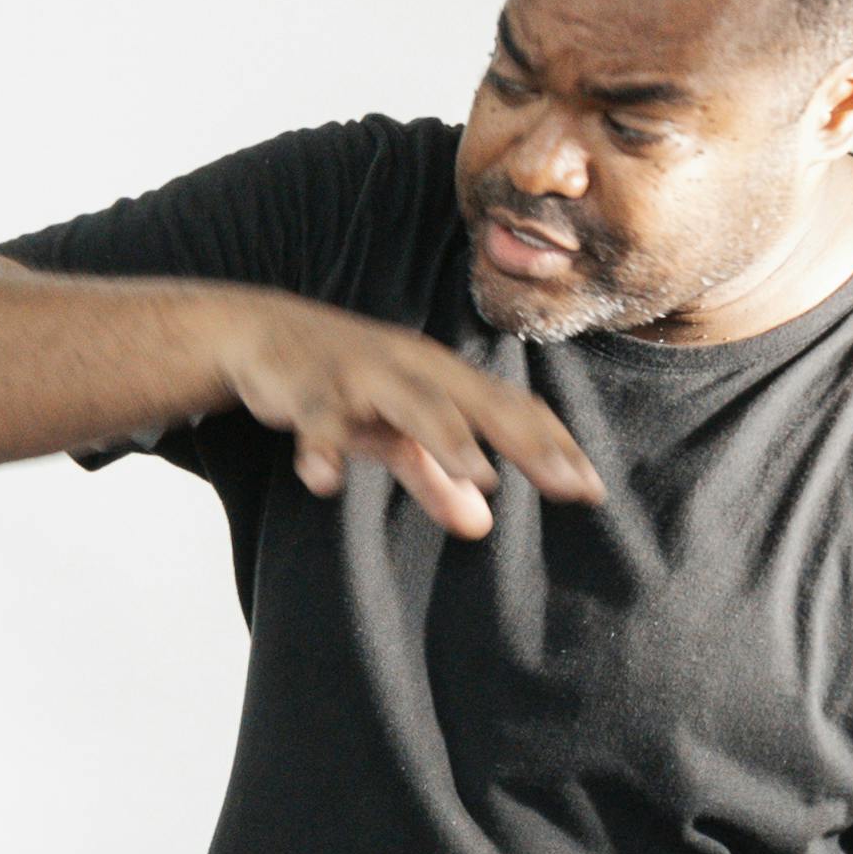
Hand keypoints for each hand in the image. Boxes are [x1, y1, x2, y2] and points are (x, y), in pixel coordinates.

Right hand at [215, 292, 599, 539]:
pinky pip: (317, 421)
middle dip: (525, 443)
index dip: (553, 446)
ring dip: (446, 436)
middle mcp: (411, 368)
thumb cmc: (342, 382)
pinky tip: (323, 481)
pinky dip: (319, 448)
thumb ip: (434, 475)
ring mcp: (360, 375)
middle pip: (479, 404)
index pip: (511, 408)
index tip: (592, 490)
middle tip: (568, 484)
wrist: (260, 331)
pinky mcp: (306, 389)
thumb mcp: (391, 431)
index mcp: (439, 377)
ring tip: (480, 472)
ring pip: (411, 403)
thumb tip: (481, 522)